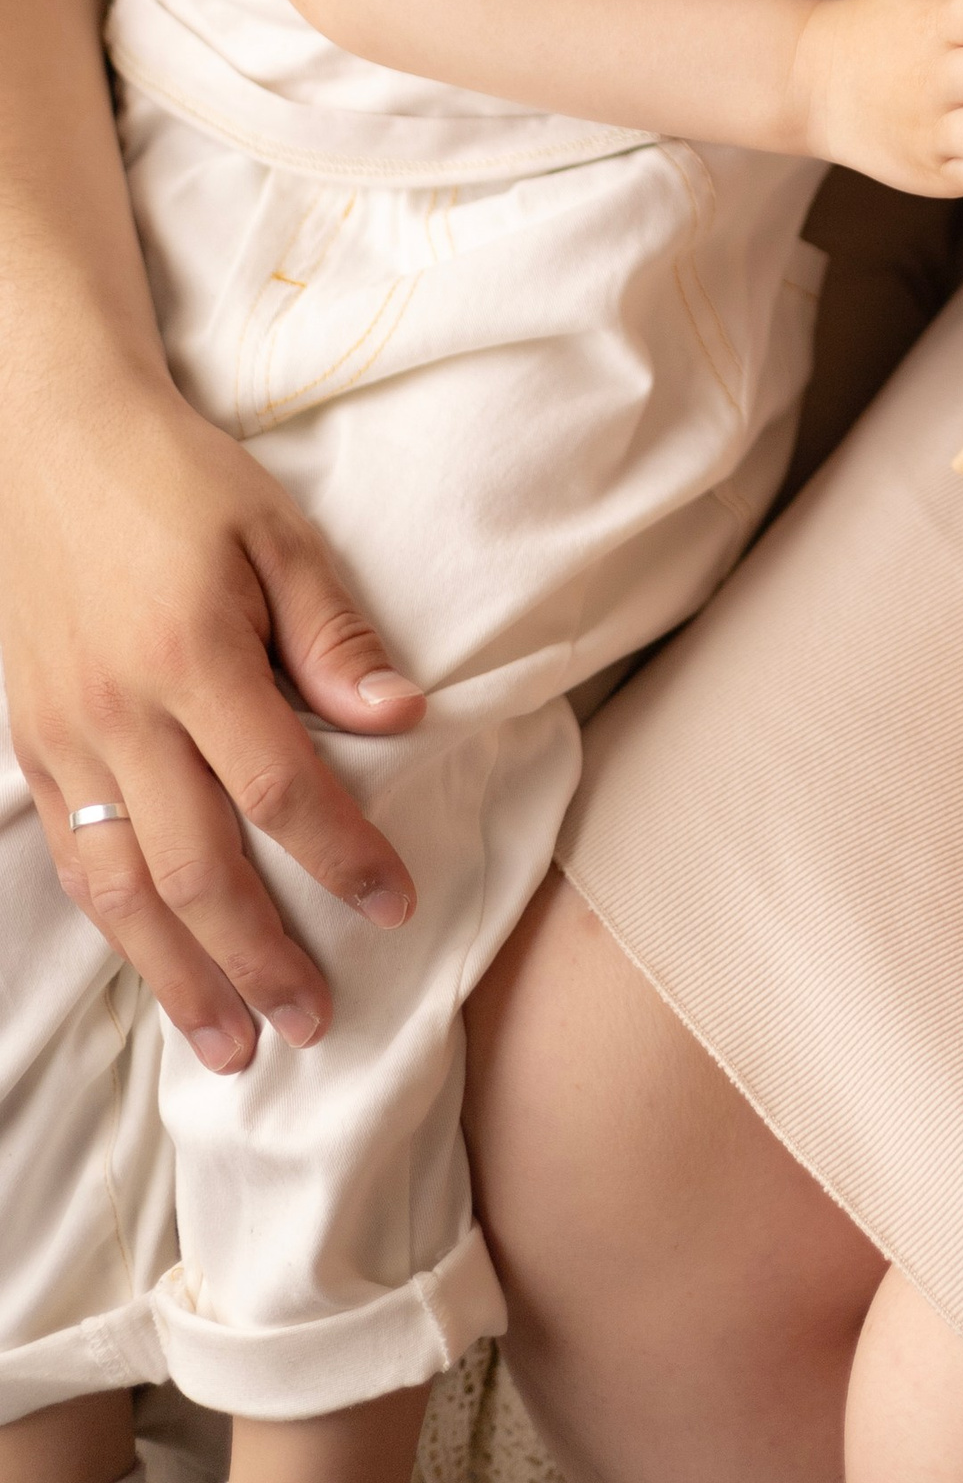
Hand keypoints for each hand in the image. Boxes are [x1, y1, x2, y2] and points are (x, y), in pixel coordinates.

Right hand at [0, 368, 425, 1068]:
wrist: (47, 437)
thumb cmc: (178, 478)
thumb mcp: (276, 532)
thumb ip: (335, 634)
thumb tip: (405, 717)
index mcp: (193, 655)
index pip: (280, 788)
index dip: (342, 856)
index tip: (396, 904)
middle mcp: (119, 712)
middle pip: (195, 867)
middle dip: (258, 958)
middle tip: (313, 1024)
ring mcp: (65, 735)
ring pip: (120, 888)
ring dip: (178, 976)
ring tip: (232, 1045)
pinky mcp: (31, 743)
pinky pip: (74, 857)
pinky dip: (119, 925)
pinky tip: (156, 966)